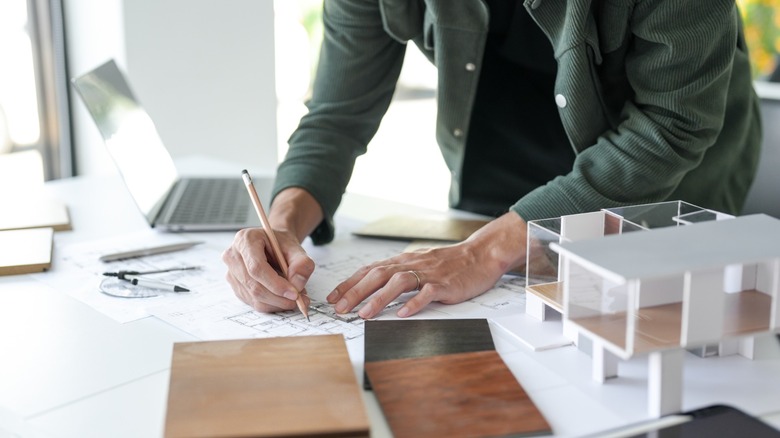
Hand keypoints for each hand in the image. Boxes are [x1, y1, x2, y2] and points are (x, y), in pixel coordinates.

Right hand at [222, 227, 313, 311]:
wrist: (272, 245)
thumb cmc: (281, 244)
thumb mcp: (296, 247)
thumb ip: (301, 263)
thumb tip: (297, 284)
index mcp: (245, 240)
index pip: (256, 268)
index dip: (276, 284)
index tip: (294, 293)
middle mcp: (233, 256)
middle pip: (254, 285)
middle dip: (279, 297)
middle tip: (300, 300)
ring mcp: (232, 273)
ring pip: (254, 297)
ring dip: (278, 302)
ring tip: (295, 297)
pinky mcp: (236, 287)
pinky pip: (254, 303)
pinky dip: (272, 304)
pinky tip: (284, 298)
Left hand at [327, 212, 526, 318]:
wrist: (479, 255)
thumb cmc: (448, 263)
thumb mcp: (417, 264)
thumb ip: (397, 274)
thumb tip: (371, 287)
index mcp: (403, 261)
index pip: (370, 270)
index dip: (350, 283)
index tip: (333, 297)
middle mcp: (411, 265)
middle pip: (378, 275)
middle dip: (356, 292)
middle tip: (340, 308)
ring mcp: (428, 274)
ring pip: (399, 283)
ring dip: (379, 299)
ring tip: (364, 315)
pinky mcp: (445, 284)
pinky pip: (428, 293)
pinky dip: (414, 304)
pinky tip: (403, 314)